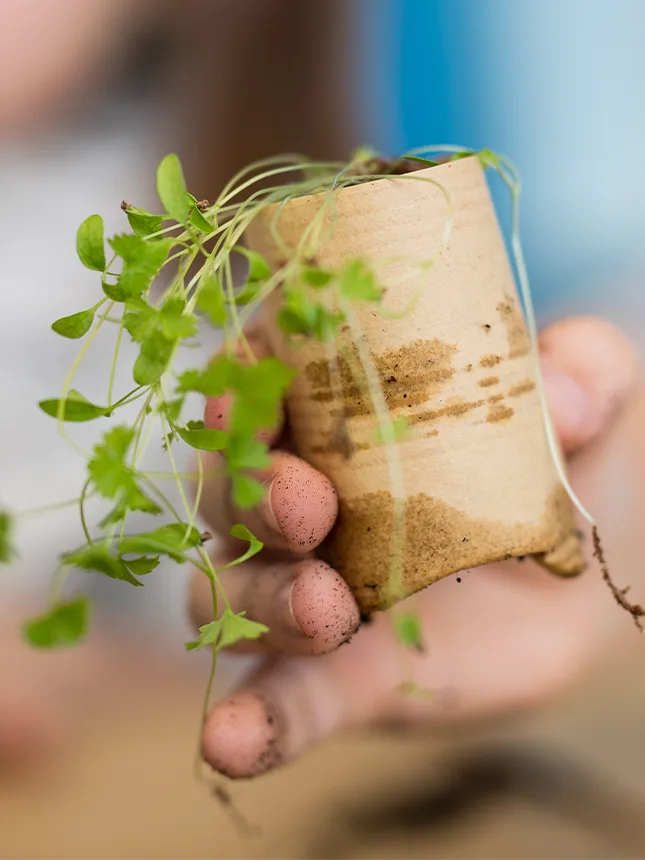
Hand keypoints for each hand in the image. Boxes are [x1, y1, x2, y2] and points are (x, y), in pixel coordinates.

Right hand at [190, 317, 641, 778]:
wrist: (584, 580)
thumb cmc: (565, 463)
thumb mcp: (592, 398)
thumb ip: (586, 374)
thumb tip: (558, 406)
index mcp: (340, 411)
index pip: (259, 384)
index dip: (235, 390)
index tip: (241, 401)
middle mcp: (303, 497)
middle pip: (232, 489)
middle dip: (250, 495)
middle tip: (308, 508)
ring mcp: (309, 590)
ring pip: (231, 592)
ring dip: (259, 601)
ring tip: (325, 611)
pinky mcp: (341, 677)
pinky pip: (281, 701)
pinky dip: (251, 723)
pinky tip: (230, 744)